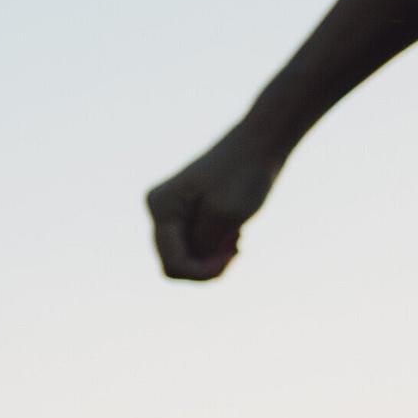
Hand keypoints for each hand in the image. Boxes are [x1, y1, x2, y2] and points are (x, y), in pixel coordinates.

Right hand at [145, 129, 288, 280]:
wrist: (259, 145)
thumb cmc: (245, 174)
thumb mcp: (226, 215)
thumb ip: (204, 244)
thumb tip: (189, 260)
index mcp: (161, 207)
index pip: (173, 265)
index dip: (204, 272)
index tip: (234, 255)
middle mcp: (158, 210)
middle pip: (176, 265)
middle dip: (208, 265)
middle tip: (236, 247)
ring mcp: (170, 212)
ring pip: (186, 259)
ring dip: (213, 257)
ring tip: (235, 237)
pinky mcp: (185, 214)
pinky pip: (194, 248)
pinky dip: (215, 249)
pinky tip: (233, 234)